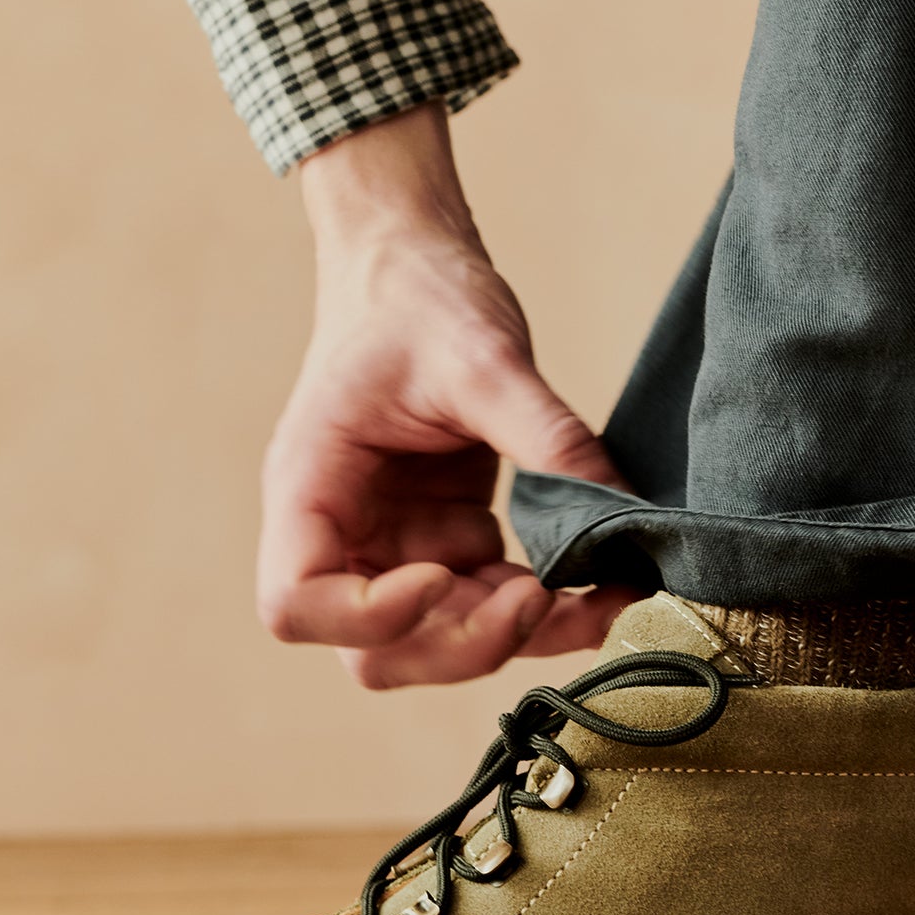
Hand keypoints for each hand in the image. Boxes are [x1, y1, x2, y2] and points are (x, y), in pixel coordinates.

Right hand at [258, 104, 639, 687]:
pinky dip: (546, 612)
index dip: (369, 614)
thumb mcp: (481, 354)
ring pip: (438, 644)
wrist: (418, 264)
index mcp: (309, 487)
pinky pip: (488, 608)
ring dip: (515, 637)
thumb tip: (618, 506)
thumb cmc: (416, 297)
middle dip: (463, 641)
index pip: (296, 603)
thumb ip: (544, 432)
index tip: (444, 574)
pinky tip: (603, 586)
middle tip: (541, 597)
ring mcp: (395, 548)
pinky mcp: (446, 545)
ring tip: (598, 595)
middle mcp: (343, 533)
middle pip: (375, 650)